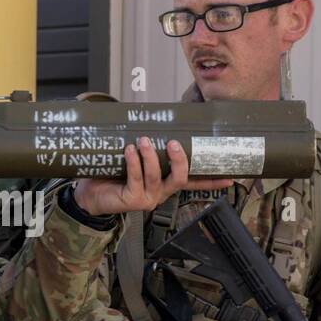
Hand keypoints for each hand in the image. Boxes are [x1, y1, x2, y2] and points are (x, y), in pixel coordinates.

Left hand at [72, 137, 231, 215]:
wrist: (90, 194)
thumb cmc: (114, 174)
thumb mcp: (136, 159)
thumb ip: (149, 146)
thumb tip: (157, 119)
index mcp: (166, 184)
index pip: (194, 183)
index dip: (212, 181)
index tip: (231, 177)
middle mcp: (161, 192)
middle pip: (180, 179)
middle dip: (179, 160)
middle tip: (172, 143)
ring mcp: (148, 198)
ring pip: (157, 176)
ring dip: (150, 156)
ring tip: (143, 141)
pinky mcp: (132, 200)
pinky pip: (136, 178)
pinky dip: (134, 162)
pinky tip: (129, 150)